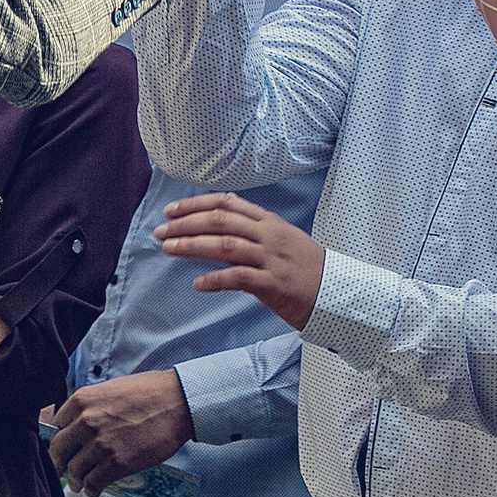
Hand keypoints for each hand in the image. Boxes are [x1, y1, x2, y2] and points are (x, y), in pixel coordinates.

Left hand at [49, 370, 194, 496]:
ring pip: (74, 470)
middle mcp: (86, 422)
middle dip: (59, 462)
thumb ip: (91, 406)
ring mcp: (101, 444)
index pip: (56, 425)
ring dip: (76, 480)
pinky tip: (94, 489)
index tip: (64, 447)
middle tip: (62, 470)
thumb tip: (80, 422)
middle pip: (58, 450)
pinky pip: (93, 483)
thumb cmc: (149, 391)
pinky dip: (91, 489)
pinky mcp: (117, 463)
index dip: (60, 438)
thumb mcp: (109, 389)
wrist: (177, 402)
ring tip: (80, 483)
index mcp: (81, 400)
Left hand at [153, 193, 322, 329]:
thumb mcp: (281, 240)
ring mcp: (271, 259)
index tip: (171, 211)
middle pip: (221, 220)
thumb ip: (252, 233)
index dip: (196, 204)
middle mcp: (268, 235)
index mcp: (268, 222)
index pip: (227, 203)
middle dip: (186, 223)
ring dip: (192, 246)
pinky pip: (238, 278)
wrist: (336, 293)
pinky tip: (197, 284)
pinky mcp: (273, 284)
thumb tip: (215, 230)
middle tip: (160, 231)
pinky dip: (215, 279)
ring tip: (168, 249)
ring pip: (225, 245)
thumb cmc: (305, 269)